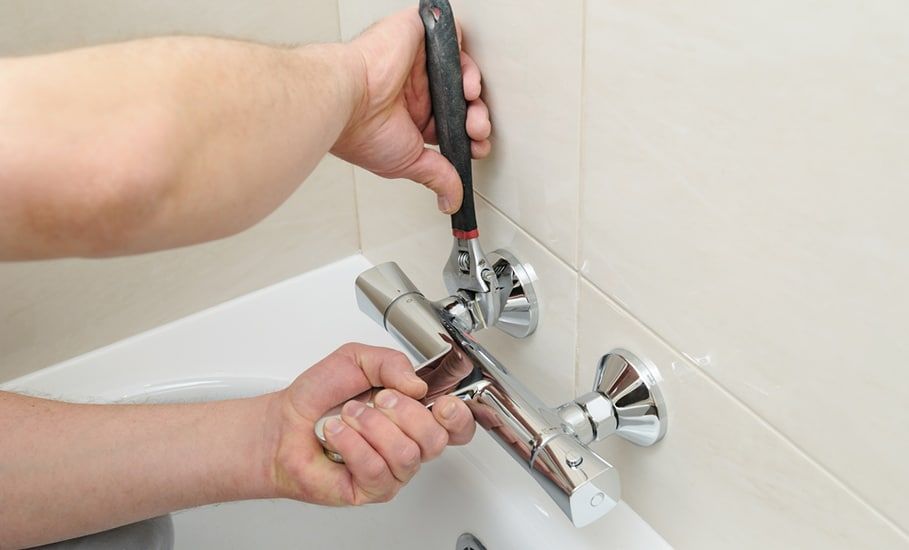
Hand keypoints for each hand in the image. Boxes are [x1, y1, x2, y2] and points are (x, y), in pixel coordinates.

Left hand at [265, 343, 475, 504]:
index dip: (458, 416)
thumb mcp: (357, 360)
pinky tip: (337, 434)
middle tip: (377, 400)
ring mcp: (392, 471)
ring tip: (349, 415)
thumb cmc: (319, 397)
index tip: (441, 402)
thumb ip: (391, 362)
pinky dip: (352, 444)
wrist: (283, 423)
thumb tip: (417, 385)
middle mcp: (408, 445)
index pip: (458, 426)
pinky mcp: (370, 490)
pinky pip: (375, 469)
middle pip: (436, 439)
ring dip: (372, 426)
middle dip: (404, 412)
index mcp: (415, 415)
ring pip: (406, 454)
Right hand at [331, 8, 491, 213]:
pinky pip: (450, 35)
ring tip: (470, 101)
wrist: (347, 100)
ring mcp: (416, 61)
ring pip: (459, 68)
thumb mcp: (409, 162)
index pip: (452, 122)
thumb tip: (451, 201)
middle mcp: (415, 89)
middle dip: (476, 116)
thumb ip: (437, 177)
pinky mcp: (416, 35)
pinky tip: (463, 80)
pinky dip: (464, 57)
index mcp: (411, 116)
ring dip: (473, 88)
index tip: (477, 146)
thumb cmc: (361, 129)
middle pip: (461, 98)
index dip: (470, 135)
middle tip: (476, 129)